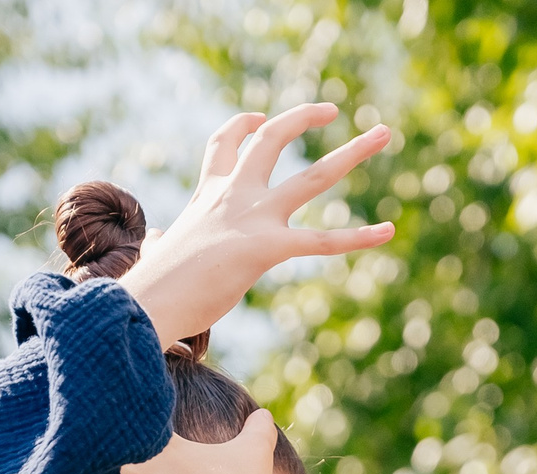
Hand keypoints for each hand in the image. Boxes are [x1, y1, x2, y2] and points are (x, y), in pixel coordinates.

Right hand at [122, 104, 393, 348]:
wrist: (148, 302)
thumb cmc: (154, 288)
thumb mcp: (164, 253)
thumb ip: (167, 243)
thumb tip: (160, 244)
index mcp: (207, 196)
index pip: (225, 145)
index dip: (243, 126)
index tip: (258, 119)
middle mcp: (233, 195)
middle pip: (273, 139)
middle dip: (303, 117)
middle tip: (331, 109)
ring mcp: (253, 218)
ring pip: (314, 176)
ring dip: (353, 152)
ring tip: (384, 134)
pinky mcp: (266, 249)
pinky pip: (322, 241)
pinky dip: (358, 237)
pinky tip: (387, 232)